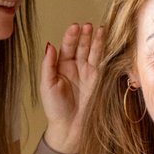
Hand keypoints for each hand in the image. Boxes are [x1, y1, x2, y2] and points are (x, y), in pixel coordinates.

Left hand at [39, 22, 103, 153]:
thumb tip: (49, 45)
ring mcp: (88, 72)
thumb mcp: (47, 85)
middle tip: (88, 26)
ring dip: (96, 40)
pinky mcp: (99, 79)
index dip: (71, 37)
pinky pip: (102, 62)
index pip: (67, 47)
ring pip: (93, 52)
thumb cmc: (55, 108)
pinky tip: (107, 42)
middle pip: (81, 46)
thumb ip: (48, 65)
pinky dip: (105, 51)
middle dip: (85, 36)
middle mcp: (76, 67)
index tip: (75, 27)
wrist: (69, 127)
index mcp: (61, 66)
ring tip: (99, 29)